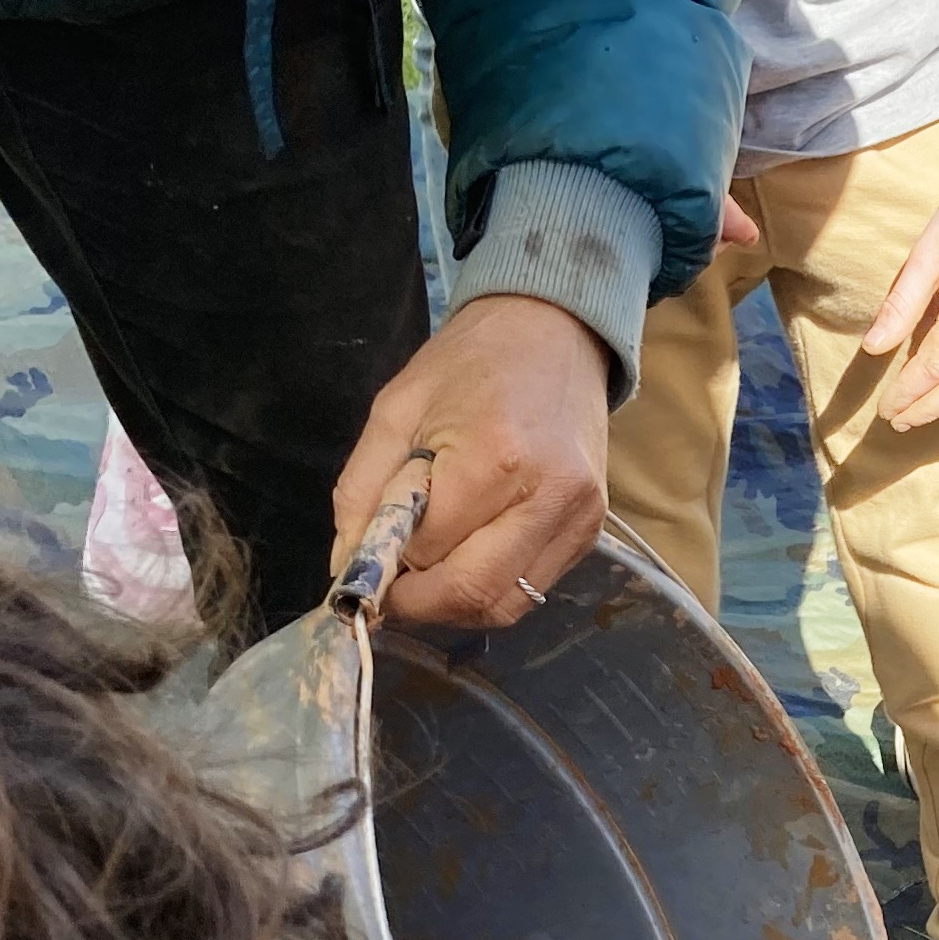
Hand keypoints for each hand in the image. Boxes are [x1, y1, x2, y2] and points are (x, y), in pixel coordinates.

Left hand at [327, 294, 610, 629]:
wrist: (554, 335)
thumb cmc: (469, 365)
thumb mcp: (395, 411)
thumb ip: (362, 491)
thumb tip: (347, 566)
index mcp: (494, 458)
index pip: (428, 551)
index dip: (386, 567)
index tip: (364, 561)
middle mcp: (548, 498)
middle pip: (472, 593)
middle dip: (418, 602)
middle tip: (391, 583)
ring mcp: (578, 521)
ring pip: (505, 605)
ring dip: (454, 603)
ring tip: (428, 570)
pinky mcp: (590, 533)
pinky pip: (531, 588)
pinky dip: (490, 588)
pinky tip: (469, 555)